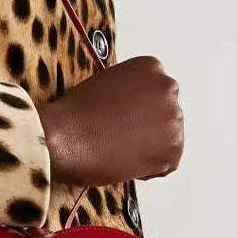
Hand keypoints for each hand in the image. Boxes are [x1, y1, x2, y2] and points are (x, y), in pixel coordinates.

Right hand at [38, 56, 183, 186]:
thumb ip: (130, 93)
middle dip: (148, 130)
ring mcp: (173, 116)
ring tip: (118, 149)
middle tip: (120, 139)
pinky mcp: (173, 146)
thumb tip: (137, 113)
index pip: (156, 95)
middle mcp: (167, 86)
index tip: (121, 121)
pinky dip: (148, 170)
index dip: (138, 113)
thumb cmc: (74, 114)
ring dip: (149, 149)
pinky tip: (124, 161)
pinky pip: (167, 164)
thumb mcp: (106, 85)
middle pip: (166, 115)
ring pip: (168, 140)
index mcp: (150, 67)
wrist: (63, 136)